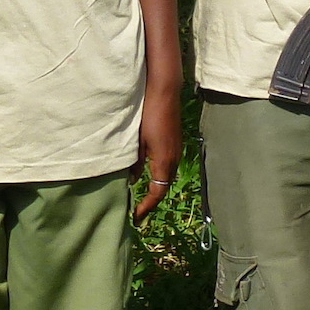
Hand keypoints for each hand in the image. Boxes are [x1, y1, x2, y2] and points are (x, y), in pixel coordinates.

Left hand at [133, 87, 182, 221]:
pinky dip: (157, 176)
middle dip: (151, 201)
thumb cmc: (148, 114)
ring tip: (140, 196)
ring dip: (154, 188)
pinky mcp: (174, 143)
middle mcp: (174, 159)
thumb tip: (132, 180)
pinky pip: (167, 166)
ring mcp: (176, 150)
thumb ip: (135, 163)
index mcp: (164, 161)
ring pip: (166, 177)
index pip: (157, 193)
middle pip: (164, 187)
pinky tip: (145, 174)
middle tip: (136, 211)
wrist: (164, 91)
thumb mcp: (137, 141)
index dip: (146, 207)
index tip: (135, 218)